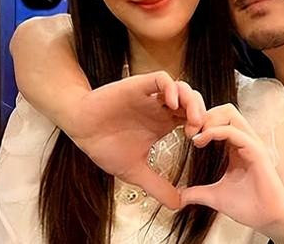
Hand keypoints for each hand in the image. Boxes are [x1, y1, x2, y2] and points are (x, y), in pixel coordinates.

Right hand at [65, 72, 204, 209]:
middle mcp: (161, 107)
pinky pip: (161, 78)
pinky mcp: (139, 86)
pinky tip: (171, 103)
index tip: (199, 142)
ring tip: (190, 118)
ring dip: (191, 100)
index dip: (202, 127)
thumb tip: (177, 205)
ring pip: (182, 87)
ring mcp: (151, 96)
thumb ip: (157, 186)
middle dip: (202, 113)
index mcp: (164, 123)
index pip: (195, 117)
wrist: (81, 129)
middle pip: (193, 100)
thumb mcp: (136, 171)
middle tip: (198, 131)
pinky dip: (171, 87)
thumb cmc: (105, 146)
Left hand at [179, 104, 283, 241]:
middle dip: (204, 115)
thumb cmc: (248, 207)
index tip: (186, 135)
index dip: (201, 122)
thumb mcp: (215, 196)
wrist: (268, 219)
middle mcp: (244, 141)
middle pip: (225, 110)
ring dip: (209, 119)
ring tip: (195, 135)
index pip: (220, 120)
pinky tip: (201, 141)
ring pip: (230, 112)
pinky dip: (214, 131)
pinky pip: (233, 131)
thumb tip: (179, 198)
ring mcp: (251, 143)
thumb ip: (197, 192)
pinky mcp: (255, 151)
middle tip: (189, 131)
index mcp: (236, 147)